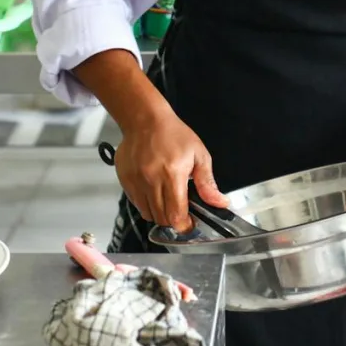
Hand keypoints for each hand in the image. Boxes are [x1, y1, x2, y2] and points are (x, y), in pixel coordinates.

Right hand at [114, 105, 228, 232]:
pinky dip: (147, 205)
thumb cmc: (173, 134)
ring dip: (160, 214)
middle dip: (174, 220)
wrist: (145, 120)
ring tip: (167, 199)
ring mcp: (136, 182)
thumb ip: (208, 183)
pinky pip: (136, 204)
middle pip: (162, 219)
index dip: (185, 225)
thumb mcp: (199, 155)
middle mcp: (151, 180)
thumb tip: (220, 202)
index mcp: (172, 174)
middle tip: (181, 211)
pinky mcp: (126, 181)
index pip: (176, 215)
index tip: (190, 223)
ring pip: (148, 214)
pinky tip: (155, 191)